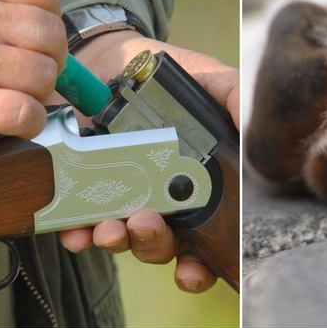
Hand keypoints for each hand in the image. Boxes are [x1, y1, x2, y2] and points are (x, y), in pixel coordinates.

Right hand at [0, 0, 66, 155]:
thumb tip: (31, 29)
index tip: (41, 38)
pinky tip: (14, 124)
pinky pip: (29, 114)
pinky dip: (30, 124)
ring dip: (38, 94)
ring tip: (15, 100)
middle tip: (34, 76)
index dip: (51, 17)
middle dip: (52, 60)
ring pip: (44, 76)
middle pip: (51, 36)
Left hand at [56, 30, 238, 292]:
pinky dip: (78, 231)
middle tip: (146, 223)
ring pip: (122, 238)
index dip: (200, 265)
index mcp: (195, 186)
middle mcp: (161, 199)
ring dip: (117, 239)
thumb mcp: (210, 80)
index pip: (203, 240)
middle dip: (154, 244)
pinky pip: (80, 221)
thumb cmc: (170, 75)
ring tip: (111, 226)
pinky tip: (77, 230)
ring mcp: (121, 196)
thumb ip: (234, 96)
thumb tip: (250, 124)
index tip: (194, 269)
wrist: (114, 58)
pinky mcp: (84, 187)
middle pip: (162, 244)